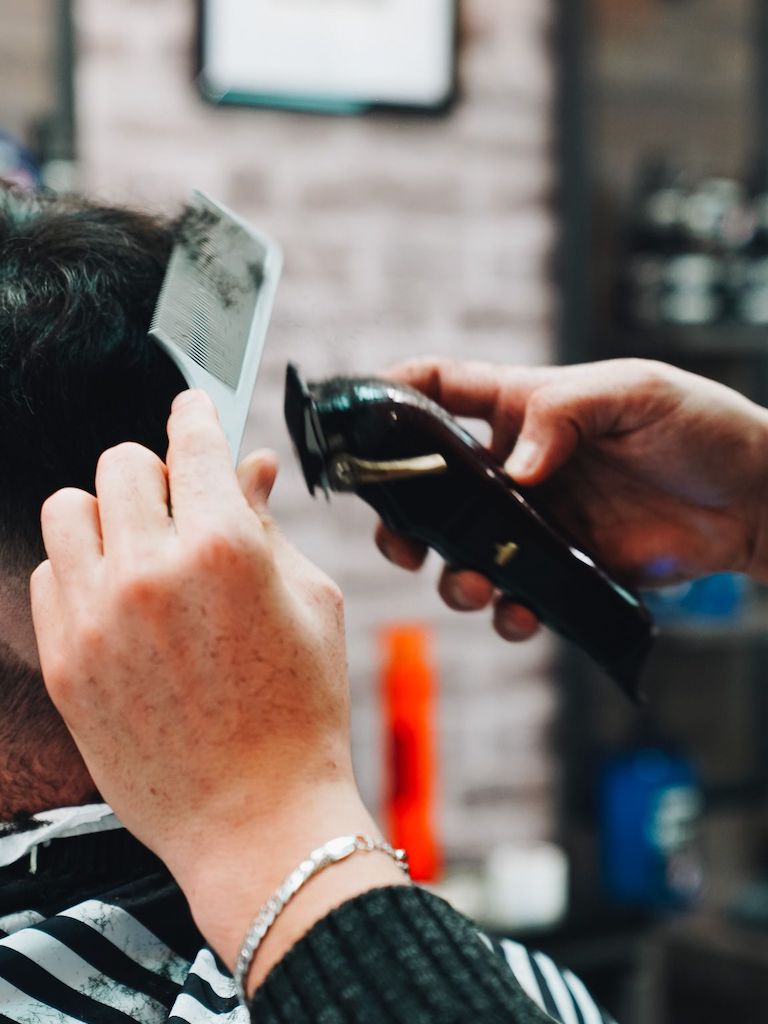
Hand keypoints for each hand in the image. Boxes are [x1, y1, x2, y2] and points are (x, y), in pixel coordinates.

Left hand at [31, 390, 405, 989]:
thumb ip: (268, 523)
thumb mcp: (310, 603)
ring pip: (67, 507)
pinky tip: (117, 598)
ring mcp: (97, 615)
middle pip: (120, 462)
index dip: (196, 414)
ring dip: (105, 512)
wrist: (257, 817)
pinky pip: (47, 574)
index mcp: (224, 546)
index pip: (193, 440)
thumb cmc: (302, 711)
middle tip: (178, 502)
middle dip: (154, 469)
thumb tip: (251, 466)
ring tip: (138, 547)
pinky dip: (79, 569)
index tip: (193, 410)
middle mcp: (150, 569)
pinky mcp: (65, 659)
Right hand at [376, 357, 767, 640]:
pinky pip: (516, 597)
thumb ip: (564, 414)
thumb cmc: (700, 426)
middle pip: (430, 485)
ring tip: (474, 584)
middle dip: (402, 516)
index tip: (359, 424)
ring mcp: (537, 521)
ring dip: (452, 575)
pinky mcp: (563, 569)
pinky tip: (524, 613)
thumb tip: (514, 469)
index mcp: (523, 407)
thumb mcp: (634, 393)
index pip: (438, 387)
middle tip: (403, 542)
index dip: (391, 395)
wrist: (754, 499)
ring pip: (463, 551)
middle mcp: (517, 465)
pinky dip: (508, 614)